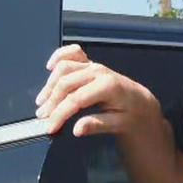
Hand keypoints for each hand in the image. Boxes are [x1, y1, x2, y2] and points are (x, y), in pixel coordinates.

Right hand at [35, 44, 160, 136]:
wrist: (139, 102)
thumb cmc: (131, 113)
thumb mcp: (119, 124)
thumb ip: (97, 125)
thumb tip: (77, 129)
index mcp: (108, 86)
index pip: (76, 99)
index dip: (59, 113)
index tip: (49, 127)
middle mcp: (98, 72)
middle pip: (65, 83)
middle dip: (51, 101)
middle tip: (42, 117)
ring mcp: (93, 65)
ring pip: (64, 68)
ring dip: (49, 85)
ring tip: (42, 102)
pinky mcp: (89, 64)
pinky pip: (72, 53)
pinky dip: (59, 56)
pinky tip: (50, 66)